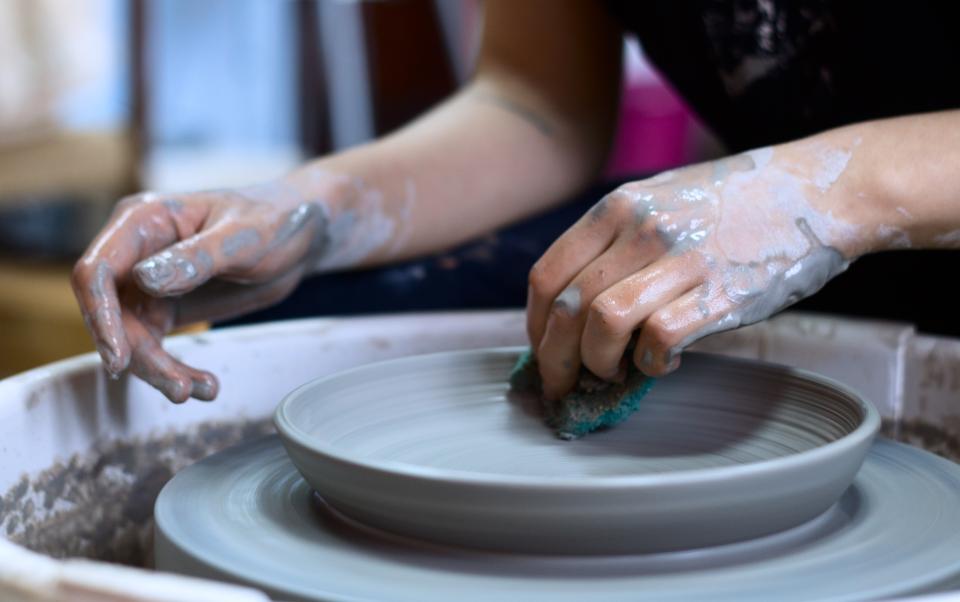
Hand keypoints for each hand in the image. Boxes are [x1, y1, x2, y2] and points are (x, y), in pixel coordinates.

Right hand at [72, 184, 327, 402]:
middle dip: (139, 355)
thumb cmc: (274, 219)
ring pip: (131, 337)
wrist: (302, 234)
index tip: (118, 356)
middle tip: (178, 387)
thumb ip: (196, 258)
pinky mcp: (167, 306)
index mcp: (143, 221)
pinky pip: (154, 345)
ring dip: (160, 369)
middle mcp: (136, 252)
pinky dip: (176, 368)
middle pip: (111, 313)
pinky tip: (205, 385)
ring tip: (200, 390)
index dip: (99, 315)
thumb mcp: (242, 238)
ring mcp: (148, 282)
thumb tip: (144, 280)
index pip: (97, 270)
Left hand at [526, 143, 864, 398]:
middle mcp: (641, 228)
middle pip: (567, 307)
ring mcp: (681, 259)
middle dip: (554, 358)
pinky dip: (651, 364)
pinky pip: (660, 339)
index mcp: (618, 206)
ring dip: (597, 363)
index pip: (547, 274)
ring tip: (612, 372)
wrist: (818, 190)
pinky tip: (662, 364)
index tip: (542, 349)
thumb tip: (576, 306)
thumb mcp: (662, 198)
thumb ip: (616, 241)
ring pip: (603, 323)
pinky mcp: (722, 292)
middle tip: (562, 383)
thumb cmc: (736, 202)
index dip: (534, 324)